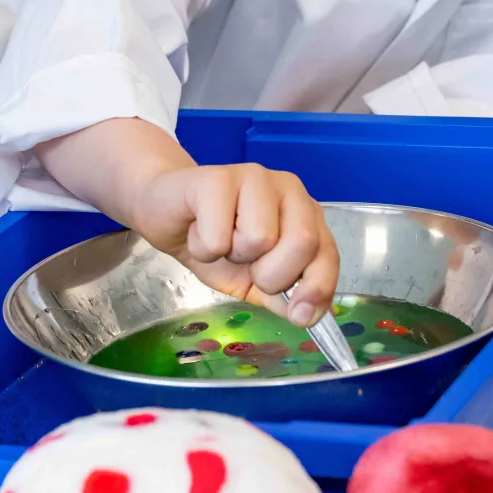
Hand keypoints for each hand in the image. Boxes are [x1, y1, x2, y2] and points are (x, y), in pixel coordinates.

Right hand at [38, 119, 339, 325]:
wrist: (165, 213)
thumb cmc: (215, 240)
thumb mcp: (254, 280)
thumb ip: (284, 296)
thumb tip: (306, 315)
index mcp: (305, 212)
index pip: (327, 253)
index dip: (317, 288)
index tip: (299, 315)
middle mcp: (288, 187)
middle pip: (302, 243)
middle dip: (271, 274)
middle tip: (245, 265)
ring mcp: (253, 177)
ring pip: (260, 238)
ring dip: (232, 256)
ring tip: (220, 241)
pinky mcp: (216, 178)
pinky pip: (218, 237)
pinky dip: (203, 249)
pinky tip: (197, 231)